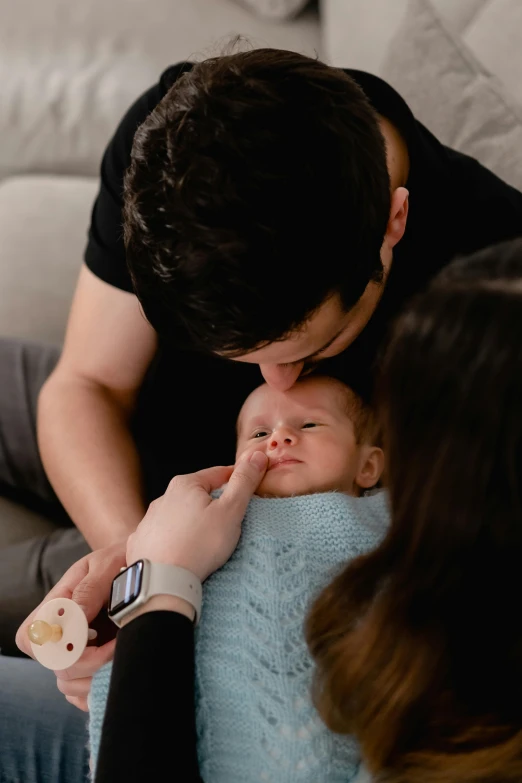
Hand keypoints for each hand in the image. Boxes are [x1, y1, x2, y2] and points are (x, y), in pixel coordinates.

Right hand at [16, 541, 126, 710]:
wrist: (140, 565)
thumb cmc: (120, 561)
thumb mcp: (105, 565)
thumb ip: (88, 589)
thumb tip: (74, 616)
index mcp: (55, 605)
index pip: (31, 637)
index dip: (57, 645)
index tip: (92, 635)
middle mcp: (59, 632)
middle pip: (54, 666)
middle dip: (88, 663)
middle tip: (120, 645)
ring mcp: (73, 650)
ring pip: (67, 683)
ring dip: (95, 677)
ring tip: (123, 654)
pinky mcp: (89, 666)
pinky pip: (81, 693)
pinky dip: (96, 691)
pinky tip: (116, 674)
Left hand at [126, 451, 267, 581]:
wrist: (161, 581)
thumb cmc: (199, 545)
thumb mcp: (230, 510)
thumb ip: (244, 482)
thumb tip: (257, 455)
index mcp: (185, 485)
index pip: (218, 474)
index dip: (237, 480)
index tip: (248, 488)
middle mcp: (163, 498)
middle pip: (197, 494)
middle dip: (213, 503)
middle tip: (230, 519)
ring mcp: (148, 521)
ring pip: (178, 515)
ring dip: (191, 521)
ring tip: (205, 540)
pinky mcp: (140, 542)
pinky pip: (161, 536)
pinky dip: (173, 540)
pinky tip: (180, 551)